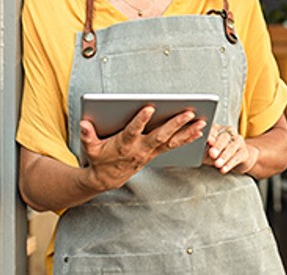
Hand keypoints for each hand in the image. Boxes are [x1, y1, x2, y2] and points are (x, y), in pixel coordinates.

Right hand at [79, 106, 205, 190]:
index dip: (140, 120)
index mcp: (124, 144)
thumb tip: (84, 123)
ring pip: (172, 141)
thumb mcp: (89, 148)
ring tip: (202, 122)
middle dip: (175, 124)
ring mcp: (150, 152)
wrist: (107, 179)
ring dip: (188, 132)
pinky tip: (199, 131)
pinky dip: (187, 138)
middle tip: (189, 112)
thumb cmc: (99, 158)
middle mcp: (140, 149)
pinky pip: (174, 145)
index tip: (149, 107)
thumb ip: (87, 135)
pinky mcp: (156, 153)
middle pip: (160, 135)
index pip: (133, 131)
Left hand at [204, 125, 258, 174]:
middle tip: (212, 153)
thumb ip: (204, 149)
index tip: (207, 140)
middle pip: (224, 137)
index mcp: (219, 129)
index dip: (211, 135)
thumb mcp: (209, 151)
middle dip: (218, 146)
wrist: (238, 159)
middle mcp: (230, 133)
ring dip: (224, 156)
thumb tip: (197, 150)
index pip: (214, 129)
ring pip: (231, 147)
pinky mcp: (244, 152)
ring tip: (217, 164)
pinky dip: (229, 164)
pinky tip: (224, 169)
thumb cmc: (219, 154)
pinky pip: (237, 157)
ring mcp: (238, 142)